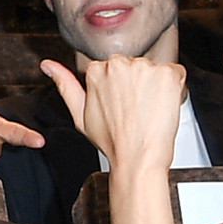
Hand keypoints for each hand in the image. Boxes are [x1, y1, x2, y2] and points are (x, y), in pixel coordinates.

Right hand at [42, 55, 184, 172]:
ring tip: (148, 110)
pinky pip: (175, 73)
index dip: (122, 88)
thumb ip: (65, 84)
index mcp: (97, 70)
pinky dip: (173, 88)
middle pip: (134, 66)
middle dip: (138, 84)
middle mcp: (119, 64)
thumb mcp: (80, 114)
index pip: (115, 69)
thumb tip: (47, 65)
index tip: (123, 105)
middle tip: (136, 110)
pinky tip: (162, 106)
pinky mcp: (167, 74)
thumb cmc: (112, 141)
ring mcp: (145, 68)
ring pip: (154, 70)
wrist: (137, 158)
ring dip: (156, 86)